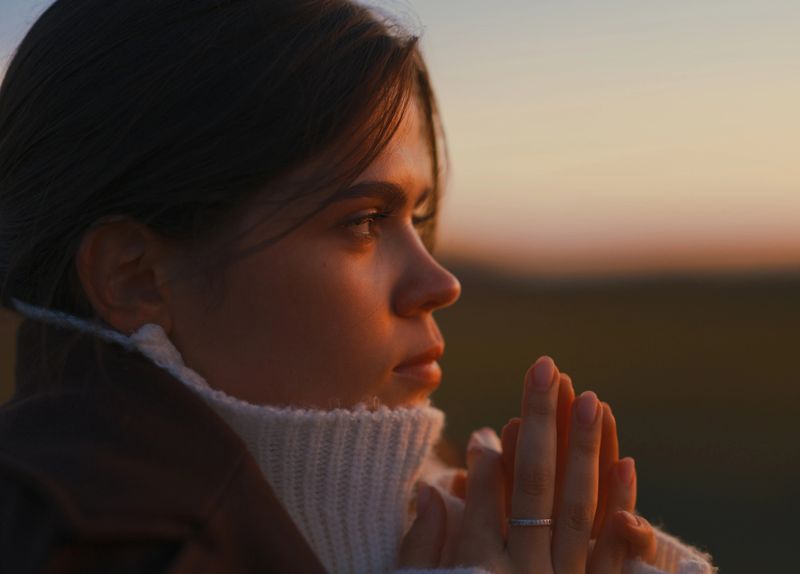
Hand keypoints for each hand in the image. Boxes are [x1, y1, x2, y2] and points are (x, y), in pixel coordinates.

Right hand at [400, 356, 655, 572]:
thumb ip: (423, 552)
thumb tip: (434, 490)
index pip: (481, 502)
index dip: (483, 461)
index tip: (485, 430)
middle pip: (535, 486)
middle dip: (540, 424)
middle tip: (547, 369)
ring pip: (578, 508)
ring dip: (586, 451)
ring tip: (592, 398)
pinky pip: (613, 555)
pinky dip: (623, 509)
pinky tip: (628, 466)